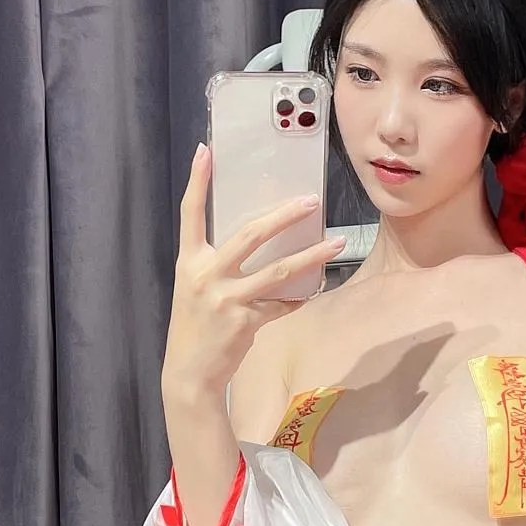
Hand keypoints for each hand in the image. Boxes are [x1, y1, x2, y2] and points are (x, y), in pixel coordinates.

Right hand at [161, 143, 344, 400]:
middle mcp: (205, 275)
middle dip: (284, 215)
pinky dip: (299, 297)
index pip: (190, 213)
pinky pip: (282, 304)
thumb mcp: (195, 289)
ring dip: (312, 256)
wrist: (189, 374)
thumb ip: (219, 265)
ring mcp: (226, 298)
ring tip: (337, 243)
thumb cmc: (195, 326)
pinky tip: (316, 287)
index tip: (205, 150)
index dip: (197, 181)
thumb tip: (258, 241)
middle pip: (250, 234)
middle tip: (311, 201)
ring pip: (279, 270)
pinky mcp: (245, 321)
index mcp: (188, 262)